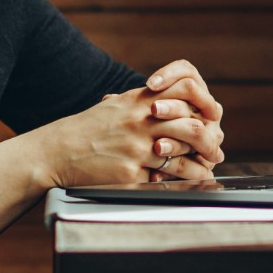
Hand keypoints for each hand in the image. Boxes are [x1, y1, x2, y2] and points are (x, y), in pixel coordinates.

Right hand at [24, 76, 225, 188]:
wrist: (58, 151)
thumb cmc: (87, 130)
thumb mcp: (116, 108)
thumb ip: (143, 104)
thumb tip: (173, 108)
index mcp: (138, 101)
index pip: (184, 91)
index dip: (202, 104)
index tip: (209, 117)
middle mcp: (140, 121)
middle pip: (191, 126)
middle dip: (209, 140)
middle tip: (215, 150)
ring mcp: (136, 147)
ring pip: (183, 154)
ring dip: (200, 164)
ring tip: (207, 168)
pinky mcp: (131, 172)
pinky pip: (165, 177)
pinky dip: (180, 180)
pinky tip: (187, 181)